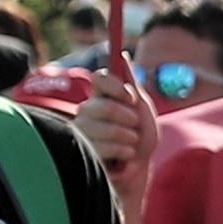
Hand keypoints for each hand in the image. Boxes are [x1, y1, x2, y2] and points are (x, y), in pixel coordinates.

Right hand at [75, 70, 154, 196]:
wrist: (139, 168)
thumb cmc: (140, 138)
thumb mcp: (141, 109)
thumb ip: (132, 85)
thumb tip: (122, 55)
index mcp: (100, 96)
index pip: (100, 78)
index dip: (117, 87)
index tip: (131, 98)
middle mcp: (86, 111)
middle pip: (105, 105)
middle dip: (129, 119)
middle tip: (134, 128)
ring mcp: (81, 131)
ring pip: (107, 129)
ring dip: (129, 139)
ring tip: (129, 145)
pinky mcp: (81, 152)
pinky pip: (105, 147)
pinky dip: (124, 153)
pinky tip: (123, 158)